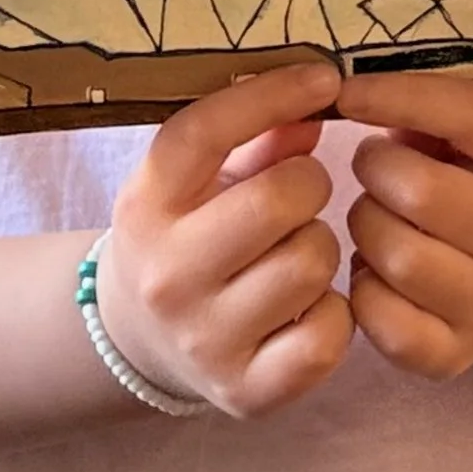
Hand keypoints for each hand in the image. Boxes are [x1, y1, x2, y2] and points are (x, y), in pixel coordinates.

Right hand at [93, 64, 350, 419]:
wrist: (139, 339)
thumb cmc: (186, 235)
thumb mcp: (197, 178)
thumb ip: (255, 134)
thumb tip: (318, 100)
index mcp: (146, 202)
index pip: (206, 131)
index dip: (273, 95)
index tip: (325, 79)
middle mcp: (166, 273)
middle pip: (281, 199)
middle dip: (308, 186)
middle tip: (299, 196)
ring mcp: (203, 339)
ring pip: (313, 263)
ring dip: (322, 249)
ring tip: (296, 252)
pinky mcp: (244, 391)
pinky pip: (327, 337)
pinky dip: (334, 314)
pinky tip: (309, 305)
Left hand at [336, 75, 472, 380]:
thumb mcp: (472, 138)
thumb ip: (423, 106)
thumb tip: (335, 82)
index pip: (472, 116)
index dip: (400, 96)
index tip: (345, 90)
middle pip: (421, 192)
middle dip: (375, 171)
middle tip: (371, 168)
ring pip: (398, 258)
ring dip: (365, 229)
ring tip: (374, 218)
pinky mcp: (455, 355)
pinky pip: (384, 323)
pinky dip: (362, 293)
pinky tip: (372, 272)